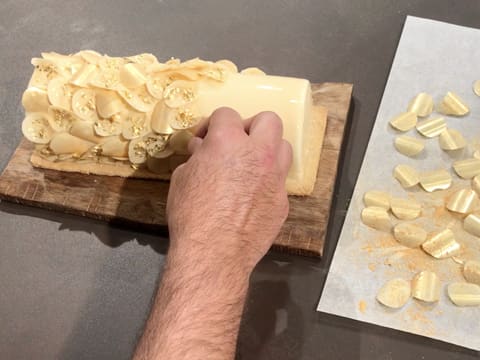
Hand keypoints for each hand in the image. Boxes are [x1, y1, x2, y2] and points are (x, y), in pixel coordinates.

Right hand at [166, 107, 291, 271]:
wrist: (214, 253)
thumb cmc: (191, 213)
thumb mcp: (182, 178)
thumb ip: (198, 158)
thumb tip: (203, 151)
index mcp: (229, 141)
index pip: (226, 114)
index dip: (213, 124)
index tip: (204, 140)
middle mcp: (258, 154)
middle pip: (269, 120)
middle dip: (251, 126)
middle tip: (236, 143)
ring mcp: (275, 177)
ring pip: (283, 148)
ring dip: (267, 151)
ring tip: (250, 166)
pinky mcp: (283, 201)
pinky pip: (280, 181)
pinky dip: (267, 182)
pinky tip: (252, 197)